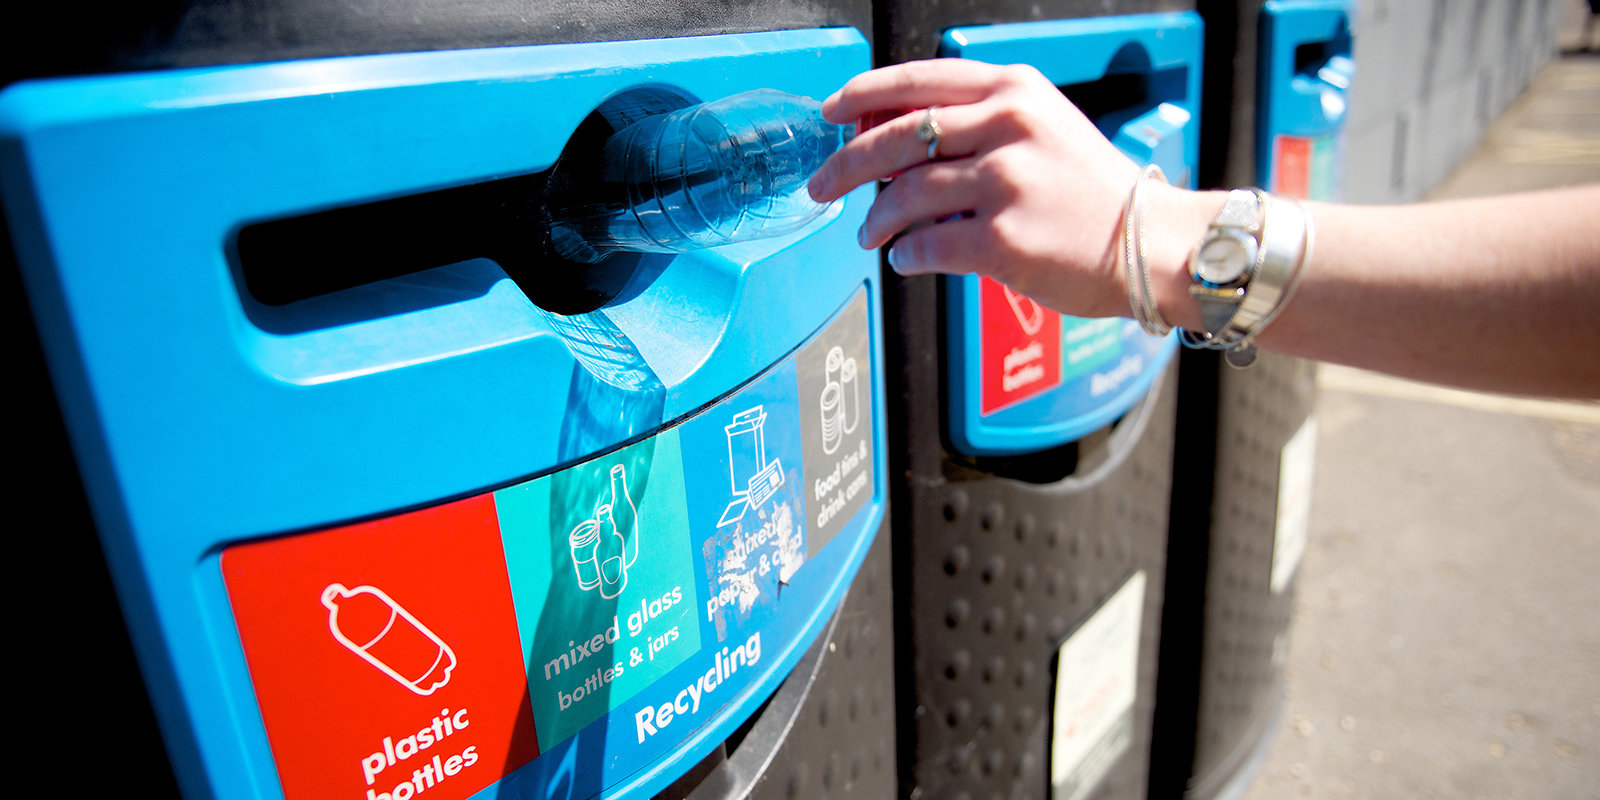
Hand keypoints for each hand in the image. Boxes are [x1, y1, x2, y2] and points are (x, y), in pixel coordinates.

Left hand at [807, 59, 1147, 318]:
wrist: (1152, 244)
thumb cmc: (1095, 195)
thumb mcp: (1044, 128)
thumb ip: (980, 123)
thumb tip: (896, 139)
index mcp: (1013, 91)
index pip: (916, 82)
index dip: (861, 97)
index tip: (832, 115)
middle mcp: (1007, 127)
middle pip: (896, 138)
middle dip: (845, 165)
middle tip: (822, 186)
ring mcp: (1005, 183)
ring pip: (903, 195)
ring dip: (874, 221)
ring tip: (869, 236)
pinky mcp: (1003, 239)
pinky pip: (926, 245)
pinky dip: (906, 254)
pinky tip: (906, 258)